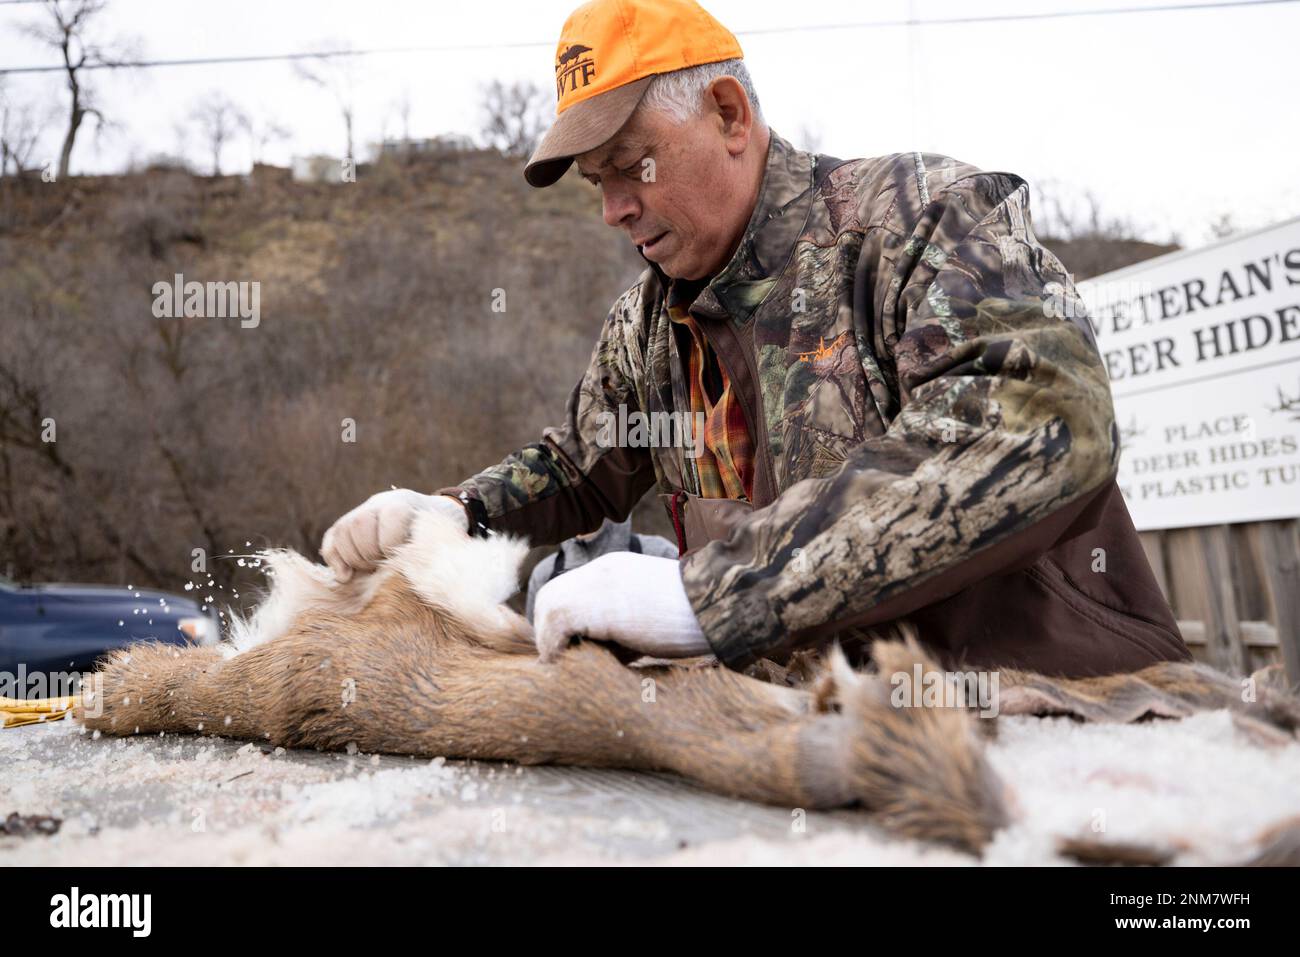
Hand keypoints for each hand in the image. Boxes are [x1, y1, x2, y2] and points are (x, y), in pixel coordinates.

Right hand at [321, 489, 468, 582]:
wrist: (430, 514)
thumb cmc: (437, 533)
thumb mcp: (439, 537)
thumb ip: (425, 551)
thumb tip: (410, 573)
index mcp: (404, 504)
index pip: (390, 518)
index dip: (390, 544)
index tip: (396, 562)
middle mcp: (379, 503)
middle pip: (359, 525)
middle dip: (366, 554)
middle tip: (379, 570)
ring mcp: (362, 511)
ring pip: (342, 531)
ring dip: (350, 558)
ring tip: (367, 572)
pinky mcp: (350, 523)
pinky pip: (332, 537)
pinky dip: (334, 558)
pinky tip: (345, 576)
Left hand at [533, 552, 711, 662]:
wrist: (717, 603)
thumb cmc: (697, 618)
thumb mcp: (652, 616)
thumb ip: (624, 626)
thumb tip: (603, 655)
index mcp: (614, 570)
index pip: (570, 594)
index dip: (571, 626)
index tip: (585, 652)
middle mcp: (598, 570)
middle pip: (548, 600)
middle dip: (556, 634)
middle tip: (577, 662)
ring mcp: (593, 583)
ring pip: (546, 612)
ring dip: (558, 642)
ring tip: (584, 666)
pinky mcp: (593, 605)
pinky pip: (554, 629)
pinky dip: (562, 650)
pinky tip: (586, 666)